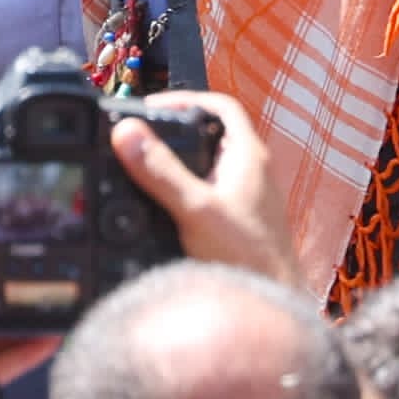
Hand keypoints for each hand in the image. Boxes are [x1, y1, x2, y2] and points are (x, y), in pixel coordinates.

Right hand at [114, 88, 292, 284]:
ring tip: (144, 167)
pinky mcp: (240, 218)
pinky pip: (209, 188)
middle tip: (140, 137)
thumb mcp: (194, 208)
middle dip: (175, 131)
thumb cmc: (246, 256)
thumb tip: (127, 133)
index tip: (151, 107)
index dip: (186, 99)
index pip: (221, 106)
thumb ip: (159, 171)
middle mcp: (253, 171)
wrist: (271, 299)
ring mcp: (248, 195)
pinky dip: (185, 187)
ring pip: (210, 162)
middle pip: (212, 133)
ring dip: (179, 160)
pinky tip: (163, 205)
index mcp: (248, 156)